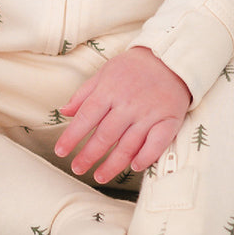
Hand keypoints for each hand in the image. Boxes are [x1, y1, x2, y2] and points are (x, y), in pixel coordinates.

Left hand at [54, 47, 190, 184]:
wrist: (172, 58)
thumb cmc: (134, 66)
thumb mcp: (106, 72)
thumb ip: (84, 93)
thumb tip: (64, 111)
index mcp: (110, 90)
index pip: (86, 117)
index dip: (72, 136)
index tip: (61, 152)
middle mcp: (128, 104)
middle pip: (105, 135)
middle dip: (89, 155)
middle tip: (77, 168)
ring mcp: (149, 113)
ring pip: (129, 144)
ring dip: (113, 164)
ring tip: (99, 176)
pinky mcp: (169, 120)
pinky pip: (157, 143)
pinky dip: (146, 156)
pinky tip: (134, 166)